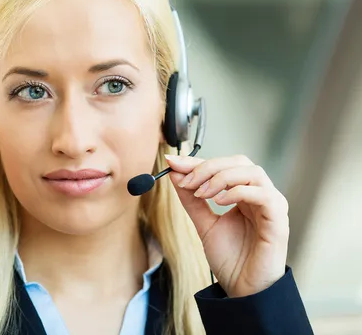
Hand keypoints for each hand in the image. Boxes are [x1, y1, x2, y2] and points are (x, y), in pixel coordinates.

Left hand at [165, 154, 288, 297]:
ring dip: (221, 177)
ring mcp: (272, 205)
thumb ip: (191, 199)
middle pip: (239, 162)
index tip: (172, 163)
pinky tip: (219, 202)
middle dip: (208, 167)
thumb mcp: (204, 224)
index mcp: (244, 194)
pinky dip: (238, 191)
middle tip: (187, 181)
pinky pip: (263, 194)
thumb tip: (175, 174)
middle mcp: (260, 195)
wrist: (243, 290)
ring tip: (202, 193)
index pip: (223, 166)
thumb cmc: (230, 259)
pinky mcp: (279, 219)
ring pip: (252, 172)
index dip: (197, 161)